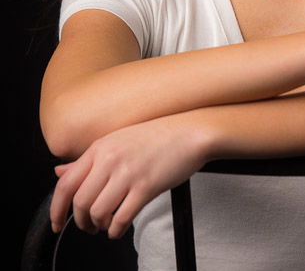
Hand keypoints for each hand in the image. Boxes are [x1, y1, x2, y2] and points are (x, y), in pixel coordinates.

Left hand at [50, 113, 208, 238]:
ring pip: (98, 213)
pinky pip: (121, 218)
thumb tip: (59, 173)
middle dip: (81, 222)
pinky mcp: (146, 187)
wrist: (190, 132)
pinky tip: (119, 227)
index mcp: (100, 147)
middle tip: (88, 226)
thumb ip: (89, 159)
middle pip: (80, 203)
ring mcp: (128, 173)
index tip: (56, 223)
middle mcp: (110, 159)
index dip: (56, 209)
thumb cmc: (158, 136)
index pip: (65, 184)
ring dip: (99, 226)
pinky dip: (116, 230)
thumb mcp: (118, 140)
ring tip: (106, 225)